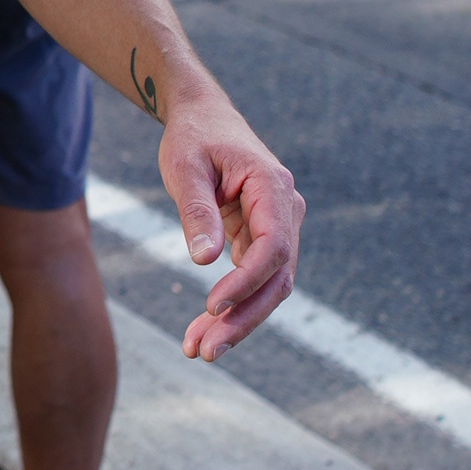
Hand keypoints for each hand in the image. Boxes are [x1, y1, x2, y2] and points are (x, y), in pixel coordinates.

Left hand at [158, 97, 303, 362]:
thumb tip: (205, 262)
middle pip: (277, 276)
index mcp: (272, 187)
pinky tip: (203, 332)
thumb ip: (196, 211)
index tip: (211, 306)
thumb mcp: (185, 168)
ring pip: (268, 286)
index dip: (245, 282)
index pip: (273, 246)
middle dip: (244, 318)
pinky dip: (232, 307)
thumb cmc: (192, 138)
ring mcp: (279, 226)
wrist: (203, 119)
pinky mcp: (263, 239)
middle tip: (205, 351)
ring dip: (237, 321)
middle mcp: (286, 210)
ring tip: (198, 350)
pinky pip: (254, 281)